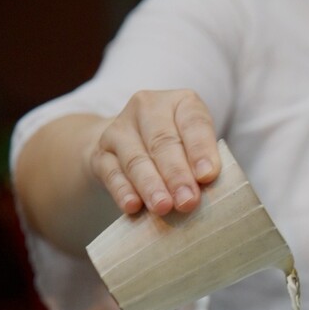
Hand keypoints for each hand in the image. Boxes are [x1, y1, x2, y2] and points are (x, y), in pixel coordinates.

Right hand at [89, 89, 221, 215]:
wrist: (128, 143)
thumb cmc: (177, 147)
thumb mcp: (196, 145)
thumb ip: (205, 163)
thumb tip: (208, 186)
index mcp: (181, 102)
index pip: (194, 122)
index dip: (201, 149)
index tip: (208, 176)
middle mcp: (147, 108)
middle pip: (163, 142)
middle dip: (177, 175)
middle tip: (188, 201)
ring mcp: (120, 129)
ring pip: (136, 159)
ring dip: (151, 185)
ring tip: (163, 207)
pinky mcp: (100, 153)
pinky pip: (112, 174)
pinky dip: (123, 191)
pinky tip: (133, 206)